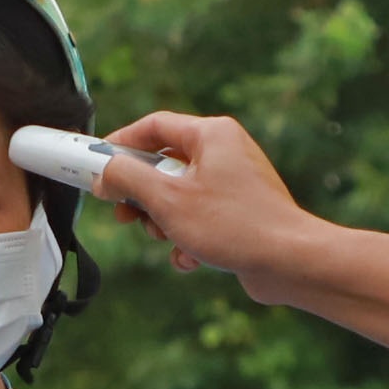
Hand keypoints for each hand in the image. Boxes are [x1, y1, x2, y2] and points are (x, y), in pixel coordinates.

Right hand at [93, 112, 328, 305]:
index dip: (120, 144)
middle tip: (125, 215)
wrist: (291, 262)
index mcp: (211, 134)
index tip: (96, 164)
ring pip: (179, 196)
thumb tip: (103, 175)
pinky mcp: (241, 212)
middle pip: (164, 164)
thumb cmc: (236, 225)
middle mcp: (226, 151)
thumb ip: (127, 180)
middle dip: (142, 195)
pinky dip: (187, 238)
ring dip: (164, 222)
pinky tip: (191, 257)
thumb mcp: (167, 200)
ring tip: (167, 239)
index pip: (153, 126)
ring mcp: (235, 182)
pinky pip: (200, 218)